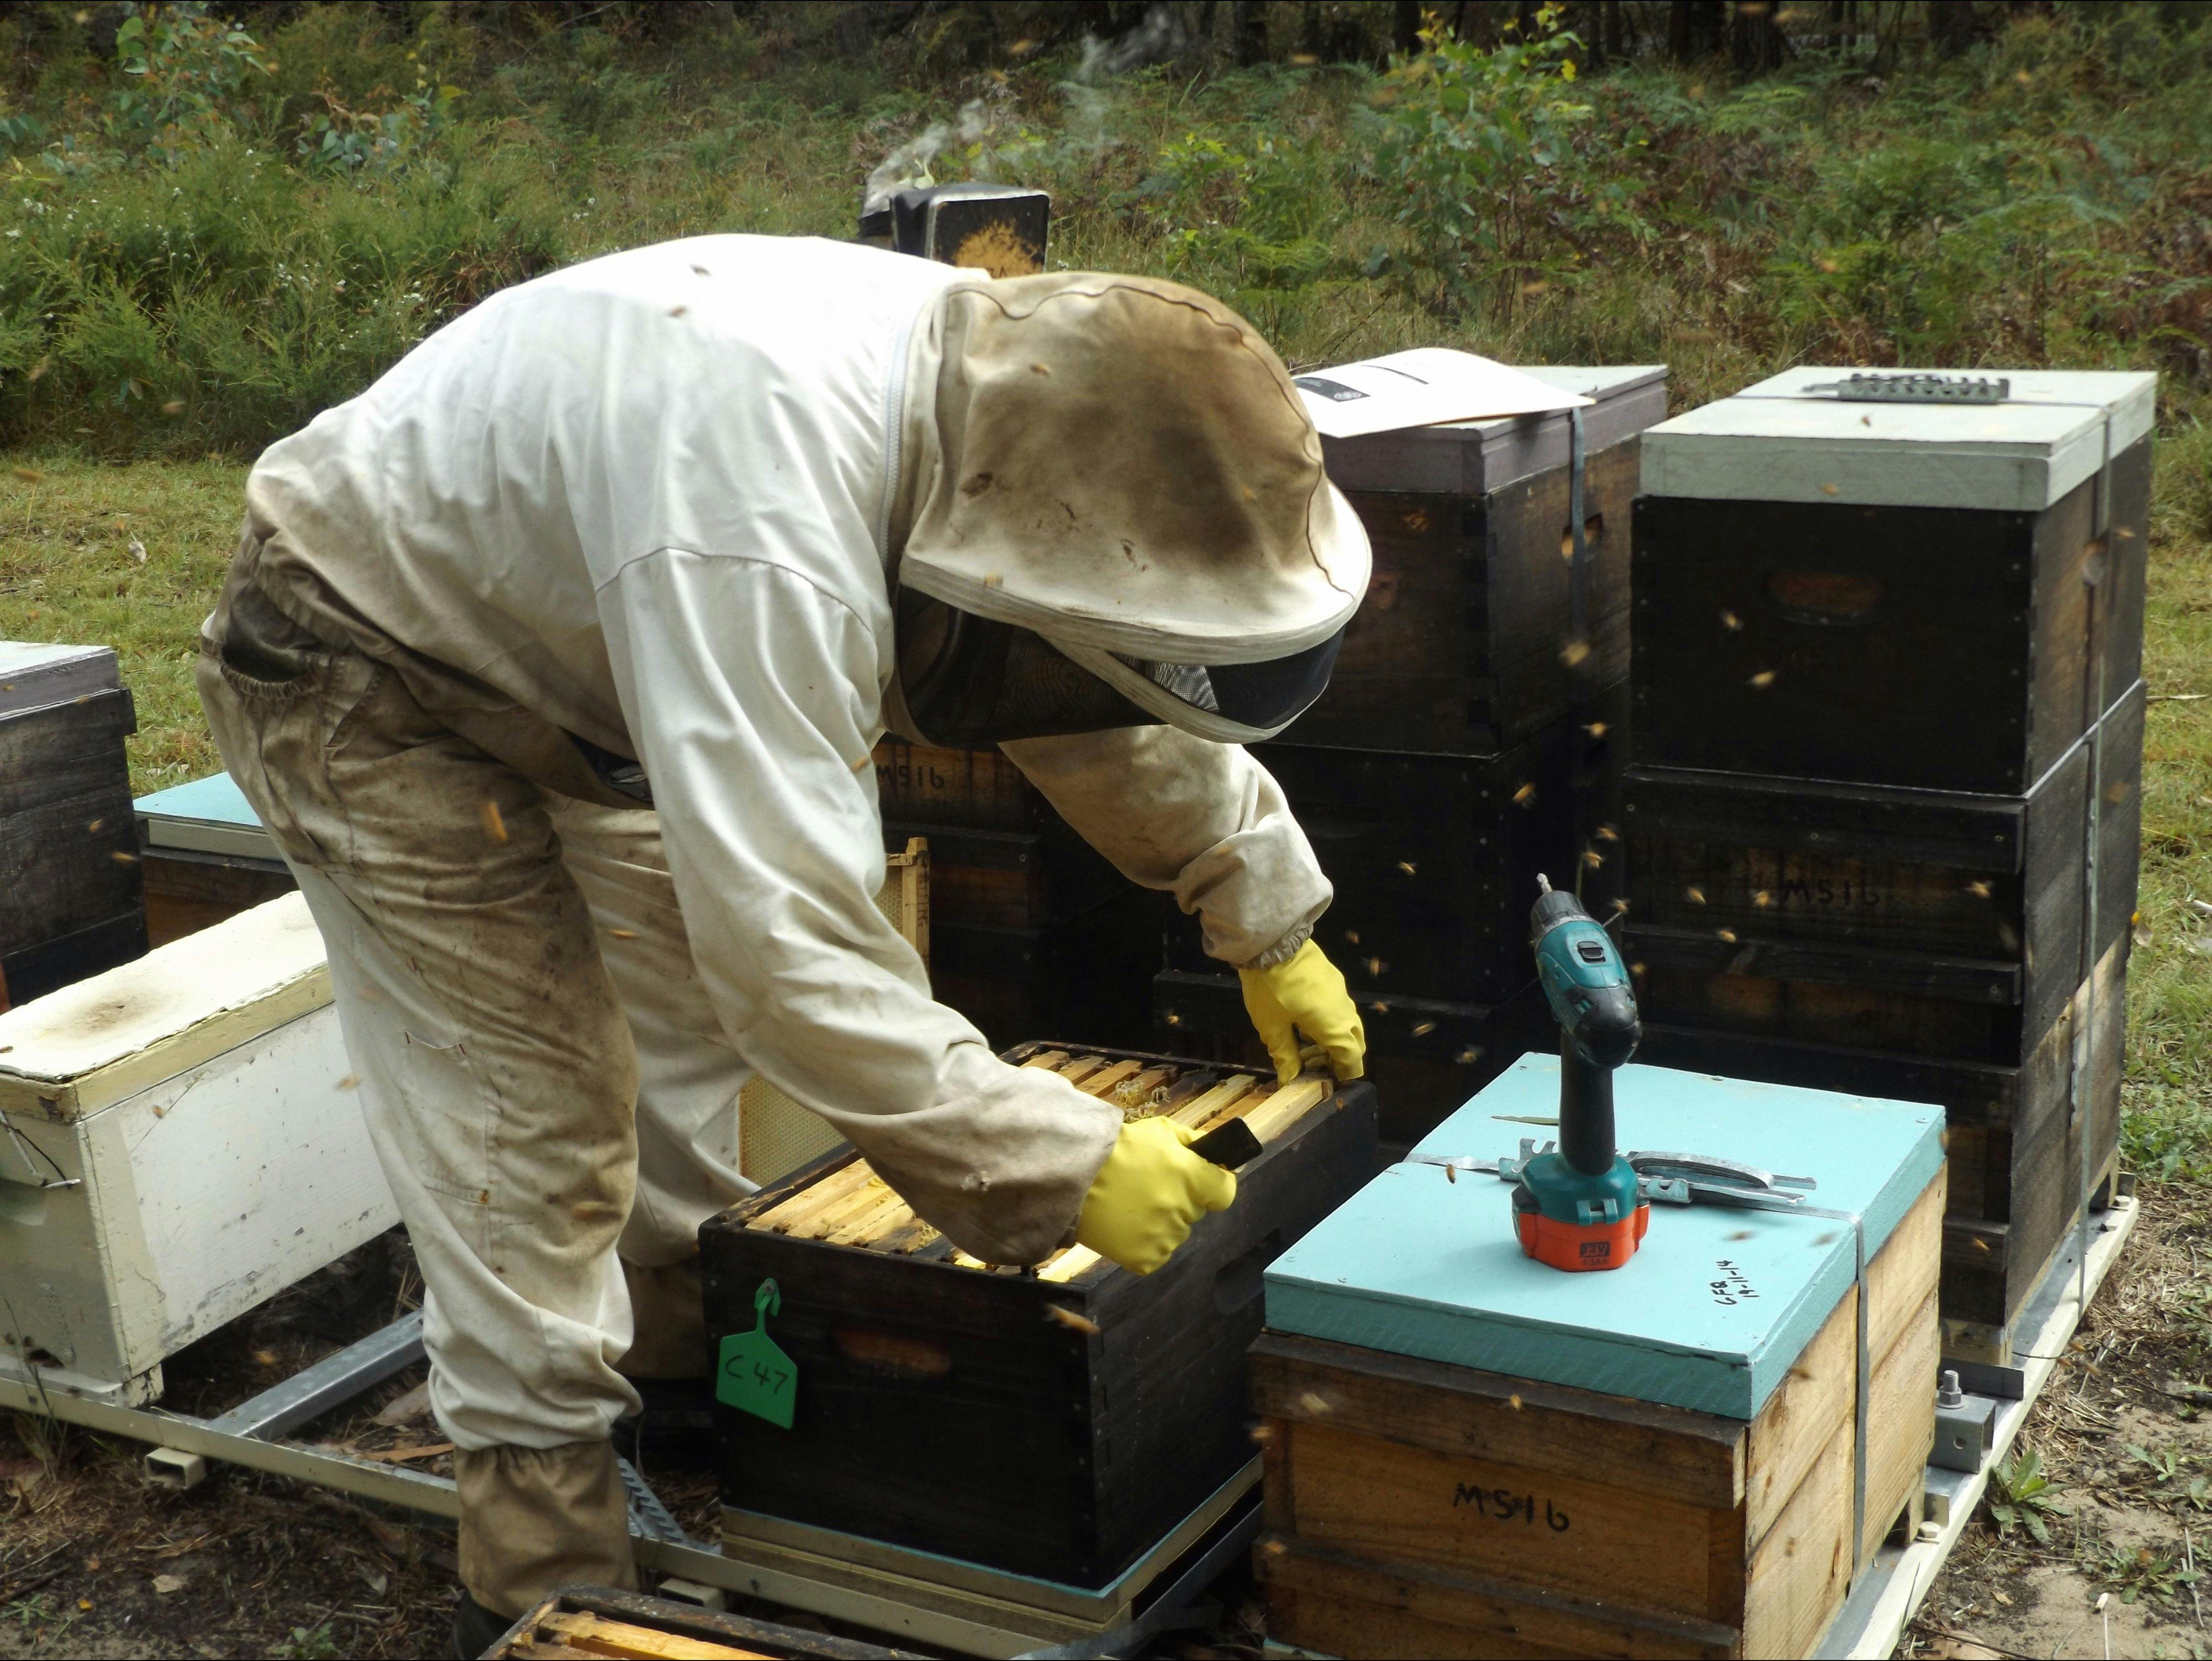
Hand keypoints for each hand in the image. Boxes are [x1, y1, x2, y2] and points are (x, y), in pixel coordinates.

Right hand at [1074, 1118, 1236, 1274]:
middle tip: (1149, 1188)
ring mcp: (1163, 1238)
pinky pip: (1156, 1254)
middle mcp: (1182, 1210)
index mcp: (1192, 1178)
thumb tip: (1216, 1155)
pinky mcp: (1144, 1259)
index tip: (1202, 1183)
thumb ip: (1193, 1142)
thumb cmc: (1116, 1150)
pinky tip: (1126, 1226)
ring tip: (1131, 1205)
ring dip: (1161, 1223)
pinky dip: (1144, 1244)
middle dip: (1180, 1200)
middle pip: (1195, 1212)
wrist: (1073, 1177)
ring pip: (1175, 1233)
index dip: (1214, 1186)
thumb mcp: (1159, 1131)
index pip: (1225, 1193)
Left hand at [1237, 939, 1365, 1086]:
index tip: (1327, 1084)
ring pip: (1346, 1026)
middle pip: (1354, 1044)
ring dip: (1331, 1041)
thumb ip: (1285, 1056)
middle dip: (1337, 1059)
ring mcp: (1341, 994)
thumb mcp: (1273, 1028)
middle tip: (1313, 1068)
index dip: (1343, 1077)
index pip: (1352, 1062)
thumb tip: (1289, 1080)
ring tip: (1303, 1048)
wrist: (1273, 943)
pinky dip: (1327, 1023)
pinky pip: (1338, 1009)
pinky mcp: (1333, 980)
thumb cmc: (1272, 989)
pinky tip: (1303, 1024)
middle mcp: (1346, 1013)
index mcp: (1336, 1029)